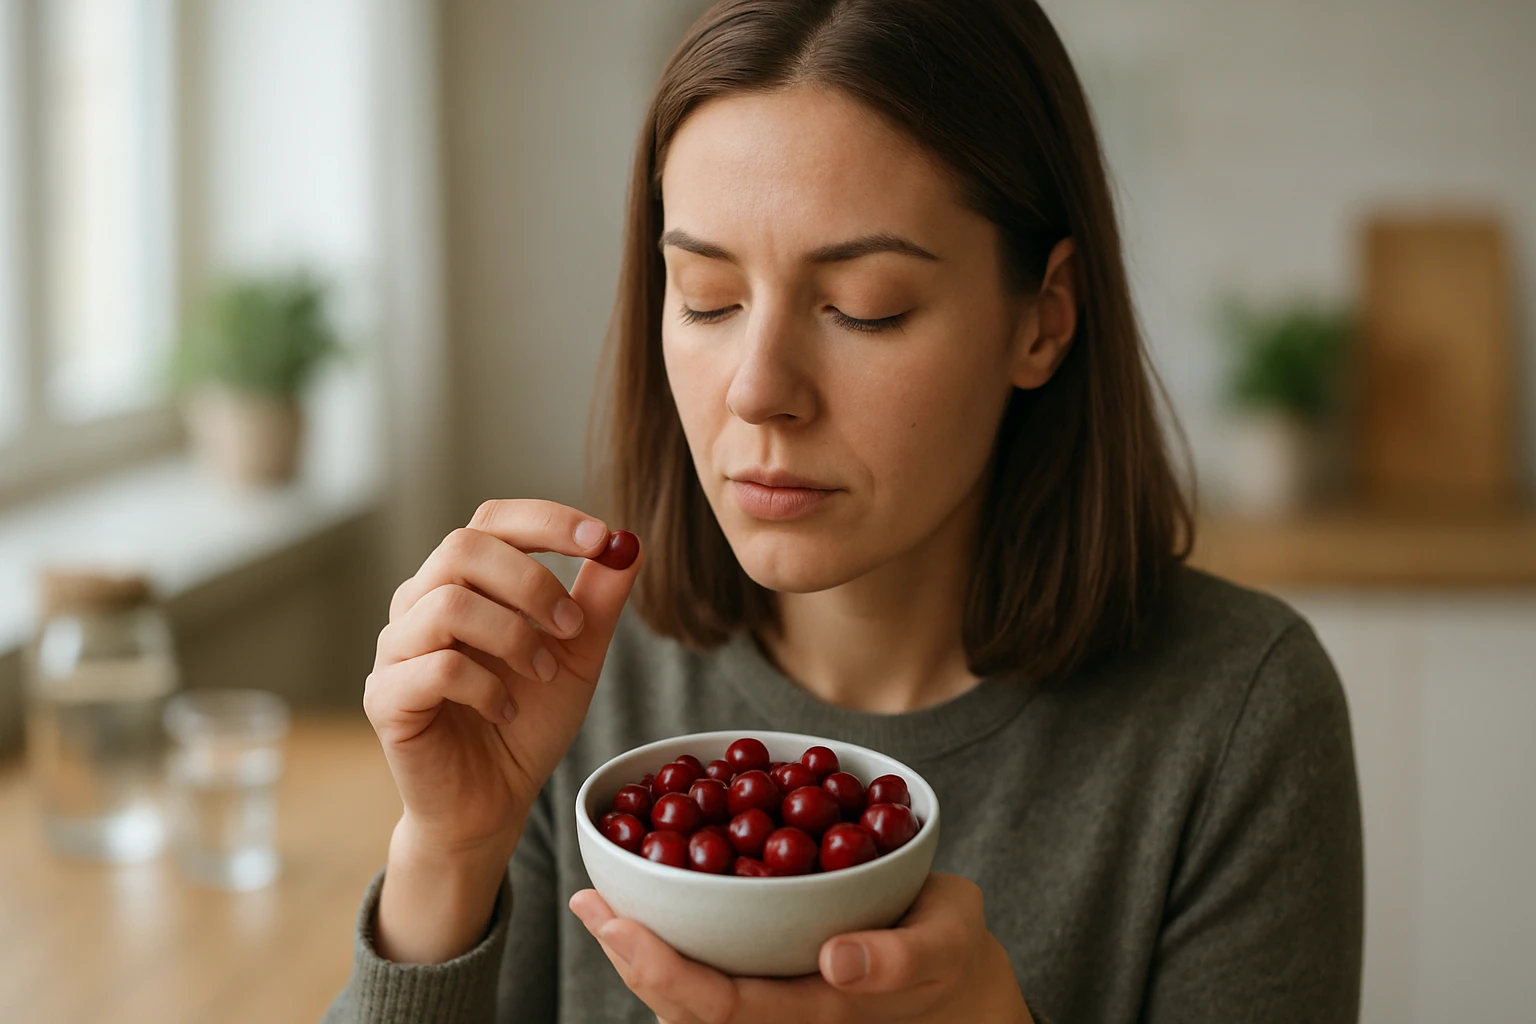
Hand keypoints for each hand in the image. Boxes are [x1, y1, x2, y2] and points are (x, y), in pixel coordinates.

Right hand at [366, 499, 642, 961]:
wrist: (494, 801)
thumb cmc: (528, 720)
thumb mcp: (577, 654)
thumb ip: (598, 600)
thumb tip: (630, 545)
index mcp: (464, 582)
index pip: (493, 520)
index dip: (546, 520)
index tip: (601, 539)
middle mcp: (420, 603)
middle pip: (463, 546)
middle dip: (532, 579)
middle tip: (572, 625)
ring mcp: (397, 649)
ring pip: (447, 603)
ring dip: (513, 635)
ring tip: (542, 673)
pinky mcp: (385, 698)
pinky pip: (435, 669)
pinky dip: (486, 686)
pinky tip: (506, 709)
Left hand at [569, 873, 1032, 1023]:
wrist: (954, 974)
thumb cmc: (948, 951)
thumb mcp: (948, 942)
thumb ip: (902, 957)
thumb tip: (838, 962)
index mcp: (816, 1011)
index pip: (720, 1007)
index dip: (660, 971)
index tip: (617, 924)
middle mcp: (780, 1014)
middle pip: (683, 1007)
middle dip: (629, 959)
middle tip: (590, 902)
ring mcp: (770, 1000)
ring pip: (684, 995)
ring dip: (635, 951)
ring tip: (597, 901)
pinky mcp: (765, 979)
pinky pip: (703, 969)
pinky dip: (664, 938)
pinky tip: (637, 901)